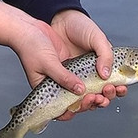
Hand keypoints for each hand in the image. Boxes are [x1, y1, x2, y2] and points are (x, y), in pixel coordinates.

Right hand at [0, 0, 124, 120]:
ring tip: (109, 89)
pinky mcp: (74, 66)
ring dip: (99, 92)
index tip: (90, 101)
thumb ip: (64, 78)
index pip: (64, 110)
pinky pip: (87, 77)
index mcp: (48, 92)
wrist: (28, 27)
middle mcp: (58, 87)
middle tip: (103, 96)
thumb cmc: (30, 47)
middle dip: (93, 102)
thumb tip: (81, 91)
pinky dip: (98, 79)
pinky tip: (108, 79)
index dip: (78, 109)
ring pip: (86, 91)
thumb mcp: (47, 63)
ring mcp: (67, 76)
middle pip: (79, 102)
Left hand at [47, 8, 125, 119]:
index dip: (118, 90)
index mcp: (102, 66)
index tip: (119, 88)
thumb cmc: (80, 27)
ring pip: (86, 100)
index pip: (114, 84)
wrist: (58, 19)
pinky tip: (77, 103)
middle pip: (101, 96)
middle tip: (104, 92)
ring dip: (92, 104)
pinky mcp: (61, 80)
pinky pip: (68, 96)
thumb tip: (106, 76)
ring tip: (92, 98)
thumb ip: (105, 55)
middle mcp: (90, 76)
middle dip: (105, 98)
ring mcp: (75, 79)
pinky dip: (73, 103)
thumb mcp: (97, 38)